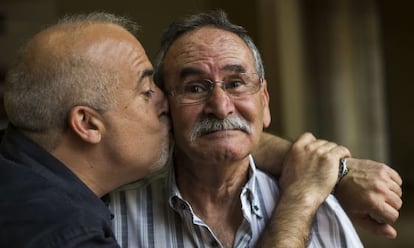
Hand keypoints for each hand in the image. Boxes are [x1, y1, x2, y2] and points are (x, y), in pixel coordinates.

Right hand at [258, 132, 350, 247]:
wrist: (299, 197)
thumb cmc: (291, 189)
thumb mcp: (286, 169)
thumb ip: (292, 161)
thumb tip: (296, 164)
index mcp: (295, 148)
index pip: (308, 137)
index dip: (314, 143)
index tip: (318, 151)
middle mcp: (307, 148)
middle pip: (322, 142)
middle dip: (326, 150)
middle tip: (330, 159)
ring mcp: (319, 152)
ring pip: (333, 146)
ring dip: (336, 153)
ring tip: (339, 160)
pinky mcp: (330, 159)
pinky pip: (341, 150)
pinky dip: (344, 153)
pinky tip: (346, 159)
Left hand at [334, 158, 402, 238]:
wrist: (337, 174)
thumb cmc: (345, 196)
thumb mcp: (356, 216)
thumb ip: (375, 228)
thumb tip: (392, 233)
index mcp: (374, 202)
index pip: (393, 216)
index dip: (385, 217)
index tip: (375, 212)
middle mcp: (380, 189)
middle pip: (398, 204)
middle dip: (388, 206)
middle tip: (374, 202)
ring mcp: (382, 178)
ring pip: (398, 192)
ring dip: (390, 194)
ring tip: (376, 193)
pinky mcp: (382, 168)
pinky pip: (397, 179)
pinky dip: (392, 183)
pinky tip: (381, 185)